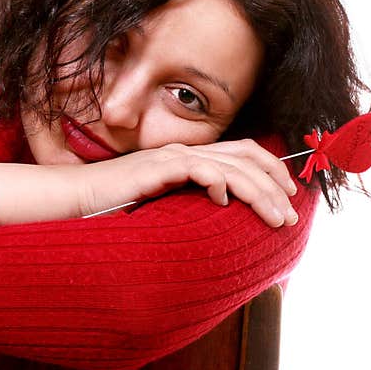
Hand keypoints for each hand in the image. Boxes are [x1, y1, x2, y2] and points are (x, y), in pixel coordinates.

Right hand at [80, 139, 299, 226]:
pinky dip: (217, 182)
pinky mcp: (156, 168)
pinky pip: (197, 168)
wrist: (77, 198)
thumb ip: (190, 203)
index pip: (242, 153)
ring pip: (231, 165)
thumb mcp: (163, 205)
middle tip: (293, 213)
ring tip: (276, 218)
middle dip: (276, 184)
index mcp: (190, 157)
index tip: (289, 198)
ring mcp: (171, 158)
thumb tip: (223, 217)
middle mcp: (185, 152)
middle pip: (246, 156)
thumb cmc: (115, 205)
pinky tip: (223, 201)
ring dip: (259, 192)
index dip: (271, 170)